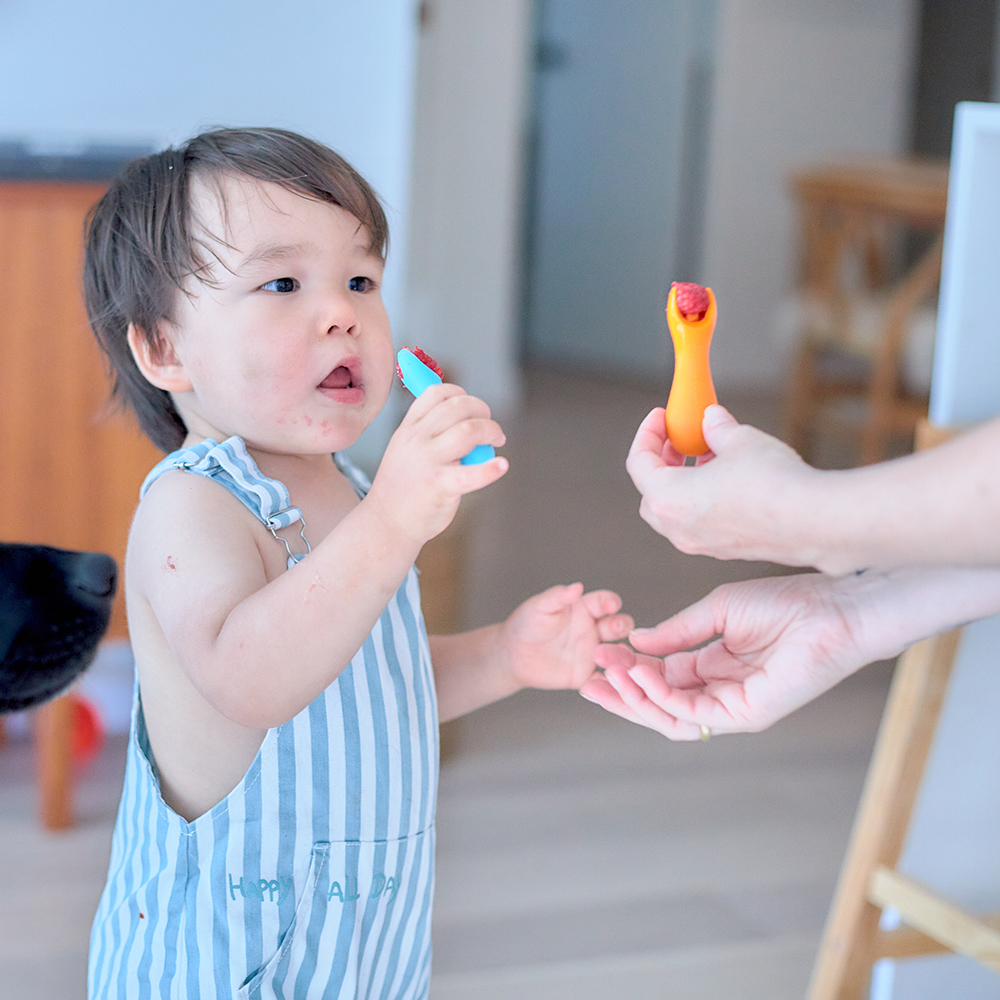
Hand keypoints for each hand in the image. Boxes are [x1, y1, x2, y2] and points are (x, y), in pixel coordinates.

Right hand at [369, 383, 507, 545]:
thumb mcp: (405, 450)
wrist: (387, 523)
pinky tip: (502, 466)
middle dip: (482, 411)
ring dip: (492, 431)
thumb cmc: (403, 487)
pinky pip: (471, 473)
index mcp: (408, 428)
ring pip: (469, 431)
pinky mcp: (440, 486)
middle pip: (458, 407)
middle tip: (491, 427)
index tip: (473, 408)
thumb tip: (466, 418)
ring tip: (498, 441)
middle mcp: (416, 440)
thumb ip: (429, 432)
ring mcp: (428, 462)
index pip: (436, 393)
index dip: (461, 394)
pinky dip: (491, 469)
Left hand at [502, 583, 633, 691]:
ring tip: (616, 655)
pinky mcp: (585, 675)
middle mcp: (593, 630)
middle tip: (616, 627)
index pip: (604, 602)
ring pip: (617, 652)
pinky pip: (603, 679)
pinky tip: (612, 682)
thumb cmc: (526, 624)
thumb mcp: (539, 607)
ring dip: (621, 653)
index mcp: (584, 609)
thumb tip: (577, 586)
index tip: (612, 604)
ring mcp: (591, 652)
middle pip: (618, 626)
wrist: (513, 655)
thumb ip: (558, 597)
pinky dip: (611, 682)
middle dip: (622, 625)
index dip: (611, 601)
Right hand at [580, 573, 870, 738]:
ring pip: (671, 716)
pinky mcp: (748, 714)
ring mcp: (735, 707)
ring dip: (634, 698)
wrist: (834, 608)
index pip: (661, 679)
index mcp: (716, 668)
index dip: (628, 668)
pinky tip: (639, 677)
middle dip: (620, 693)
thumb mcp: (718, 611)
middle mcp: (722, 693)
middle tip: (587, 677)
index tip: (599, 651)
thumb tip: (638, 640)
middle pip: (660, 704)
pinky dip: (661, 698)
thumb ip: (678, 631)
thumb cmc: (788, 604)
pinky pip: (693, 714)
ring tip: (606, 676)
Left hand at [627, 405, 822, 567]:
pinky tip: (730, 479)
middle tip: (678, 439)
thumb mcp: (738, 440)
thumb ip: (716, 428)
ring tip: (710, 455)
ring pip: (675, 512)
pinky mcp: (725, 550)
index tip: (660, 416)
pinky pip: (700, 523)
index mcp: (667, 499)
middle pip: (650, 493)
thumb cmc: (770, 481)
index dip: (647, 434)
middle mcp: (677, 528)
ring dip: (684, 482)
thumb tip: (710, 419)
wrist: (813, 521)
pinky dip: (703, 500)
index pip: (638, 463)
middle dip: (661, 462)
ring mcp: (700, 544)